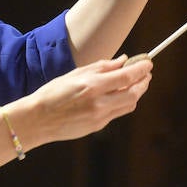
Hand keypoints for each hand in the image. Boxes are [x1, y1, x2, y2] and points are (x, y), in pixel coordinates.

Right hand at [16, 55, 152, 146]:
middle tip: (146, 74)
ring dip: (136, 93)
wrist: (38, 119)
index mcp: (93, 86)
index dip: (141, 69)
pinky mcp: (98, 126)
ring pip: (129, 104)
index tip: (148, 63)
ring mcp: (100, 117)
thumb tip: (124, 60)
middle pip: (134, 93)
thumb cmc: (53, 93)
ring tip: (136, 83)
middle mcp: (99, 102)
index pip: (127, 76)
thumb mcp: (76, 74)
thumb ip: (102, 67)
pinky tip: (119, 95)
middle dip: (143, 82)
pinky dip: (123, 102)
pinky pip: (117, 112)